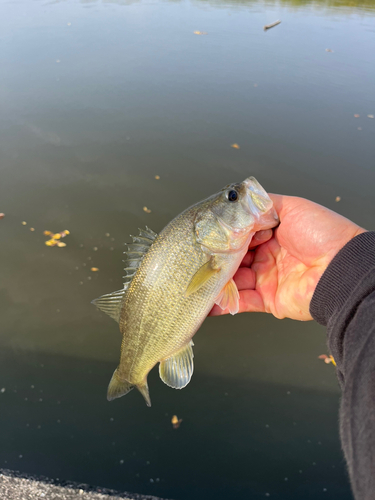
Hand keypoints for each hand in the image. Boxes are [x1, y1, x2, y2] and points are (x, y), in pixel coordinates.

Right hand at [211, 194, 366, 319]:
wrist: (342, 267)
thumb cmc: (323, 234)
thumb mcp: (292, 206)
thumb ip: (263, 204)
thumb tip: (239, 201)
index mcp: (274, 235)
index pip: (242, 235)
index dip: (226, 235)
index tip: (210, 235)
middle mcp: (269, 257)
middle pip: (235, 258)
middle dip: (218, 258)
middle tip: (199, 256)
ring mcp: (268, 279)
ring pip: (234, 280)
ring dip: (216, 279)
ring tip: (197, 277)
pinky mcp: (269, 300)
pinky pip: (242, 302)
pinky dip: (223, 302)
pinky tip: (207, 298)